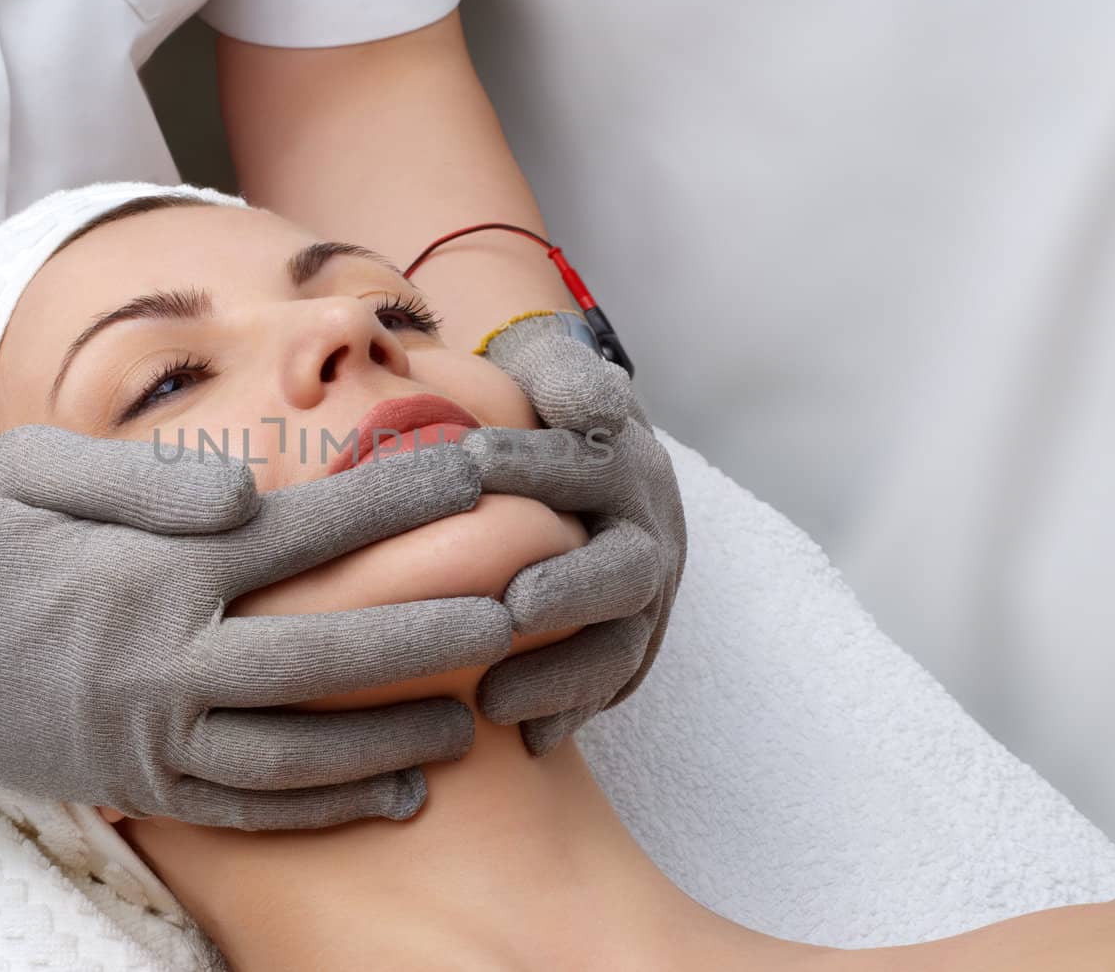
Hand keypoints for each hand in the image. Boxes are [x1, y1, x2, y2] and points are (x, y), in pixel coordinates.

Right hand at [0, 425, 512, 828]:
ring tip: (477, 720)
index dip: (403, 500)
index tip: (479, 473)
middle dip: (434, 629)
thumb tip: (250, 492)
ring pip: (299, 746)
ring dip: (396, 732)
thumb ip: (148, 476)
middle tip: (521, 610)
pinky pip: (245, 804)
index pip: (309, 530)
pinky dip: (325, 804)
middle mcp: (163, 657)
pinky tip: (394, 792)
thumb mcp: (34, 467)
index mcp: (153, 566)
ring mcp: (147, 732)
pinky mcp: (128, 781)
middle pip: (329, 650)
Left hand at [464, 313, 685, 754]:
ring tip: (491, 703)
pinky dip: (569, 714)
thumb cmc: (540, 404)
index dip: (534, 468)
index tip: (469, 464)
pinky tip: (524, 744)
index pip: (587, 464)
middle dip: (571, 590)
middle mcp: (645, 530)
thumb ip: (567, 376)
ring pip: (620, 645)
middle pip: (624, 569)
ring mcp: (643, 596)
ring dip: (561, 676)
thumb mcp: (552, 370)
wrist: (573, 440)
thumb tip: (591, 405)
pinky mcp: (627, 643)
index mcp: (623, 462)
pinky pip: (608, 688)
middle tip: (513, 609)